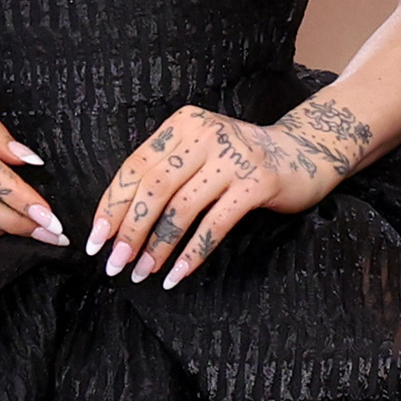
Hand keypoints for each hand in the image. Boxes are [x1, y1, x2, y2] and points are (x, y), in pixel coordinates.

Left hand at [91, 96, 368, 286]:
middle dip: (128, 231)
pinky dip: (192, 254)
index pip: (135, 167)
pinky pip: (215, 224)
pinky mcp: (257, 183)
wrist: (306, 151)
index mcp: (183, 124)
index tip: (95, 240)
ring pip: (181, 208)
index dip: (111, 206)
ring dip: (157, 247)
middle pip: (153, 188)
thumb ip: (165, 172)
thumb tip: (117, 221)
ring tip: (142, 274)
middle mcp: (206, 134)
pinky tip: (176, 276)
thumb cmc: (241, 160)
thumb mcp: (200, 152)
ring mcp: (234, 157)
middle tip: (114, 264)